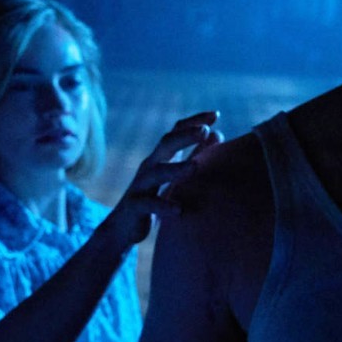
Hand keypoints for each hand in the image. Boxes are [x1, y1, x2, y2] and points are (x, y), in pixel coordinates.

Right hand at [101, 111, 222, 250]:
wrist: (123, 227)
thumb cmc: (154, 198)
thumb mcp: (175, 175)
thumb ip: (195, 155)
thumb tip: (217, 133)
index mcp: (161, 157)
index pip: (176, 132)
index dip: (193, 121)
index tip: (215, 115)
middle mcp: (150, 166)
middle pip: (165, 144)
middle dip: (184, 136)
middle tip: (204, 130)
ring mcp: (140, 185)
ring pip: (156, 173)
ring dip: (175, 169)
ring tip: (194, 168)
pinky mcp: (135, 207)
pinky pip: (148, 204)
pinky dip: (163, 206)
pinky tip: (178, 210)